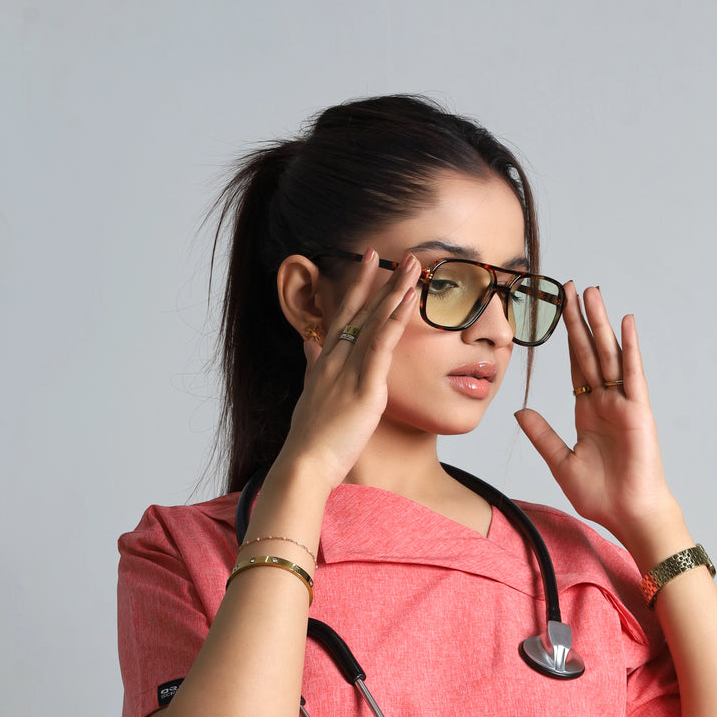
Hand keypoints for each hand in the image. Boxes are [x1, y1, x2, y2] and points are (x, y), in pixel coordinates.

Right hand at [277, 249, 420, 491]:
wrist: (305, 464)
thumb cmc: (310, 440)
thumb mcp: (310, 397)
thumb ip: (311, 367)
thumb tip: (309, 345)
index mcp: (325, 363)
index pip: (342, 316)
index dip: (357, 287)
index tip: (368, 262)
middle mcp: (335, 359)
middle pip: (360, 310)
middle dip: (380, 279)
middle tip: (398, 253)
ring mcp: (348, 370)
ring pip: (373, 320)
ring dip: (394, 289)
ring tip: (411, 263)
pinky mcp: (364, 386)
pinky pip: (382, 344)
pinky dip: (396, 319)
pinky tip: (410, 298)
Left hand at [514, 283, 682, 561]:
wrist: (627, 513)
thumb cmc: (601, 494)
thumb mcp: (561, 462)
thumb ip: (542, 435)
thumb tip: (518, 411)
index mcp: (587, 411)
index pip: (576, 365)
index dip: (567, 337)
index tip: (559, 309)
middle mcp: (605, 402)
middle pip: (591, 351)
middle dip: (581, 319)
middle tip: (572, 286)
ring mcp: (623, 404)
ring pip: (610, 355)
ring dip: (601, 324)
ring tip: (594, 293)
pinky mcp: (638, 412)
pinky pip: (632, 374)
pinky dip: (629, 349)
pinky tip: (625, 324)